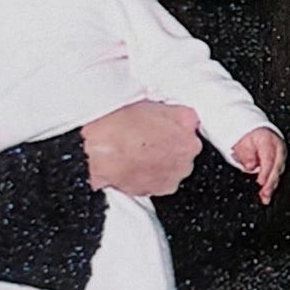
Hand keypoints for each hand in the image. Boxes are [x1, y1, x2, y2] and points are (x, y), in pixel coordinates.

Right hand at [82, 101, 200, 196]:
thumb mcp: (145, 103)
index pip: (189, 121)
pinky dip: (155, 175)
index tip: (162, 126)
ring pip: (176, 164)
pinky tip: (138, 166)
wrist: (100, 153)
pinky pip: (165, 180)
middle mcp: (188, 148)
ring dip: (163, 161)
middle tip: (148, 139)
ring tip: (140, 153)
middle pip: (185, 145)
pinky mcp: (166, 187)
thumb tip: (173, 115)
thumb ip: (168, 110)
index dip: (172, 124)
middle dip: (170, 144)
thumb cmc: (117, 127)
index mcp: (186, 121)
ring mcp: (178, 170)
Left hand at [232, 126, 285, 204]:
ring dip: (272, 185)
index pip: (269, 159)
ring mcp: (281, 157)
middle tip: (264, 194)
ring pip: (278, 173)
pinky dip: (272, 185)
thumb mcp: (243, 144)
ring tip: (265, 198)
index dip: (265, 172)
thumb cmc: (248, 140)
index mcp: (268, 141)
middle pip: (276, 167)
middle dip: (270, 182)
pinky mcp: (280, 164)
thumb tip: (250, 166)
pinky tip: (267, 195)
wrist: (256, 134)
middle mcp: (278, 149)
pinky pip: (277, 175)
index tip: (260, 182)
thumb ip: (246, 155)